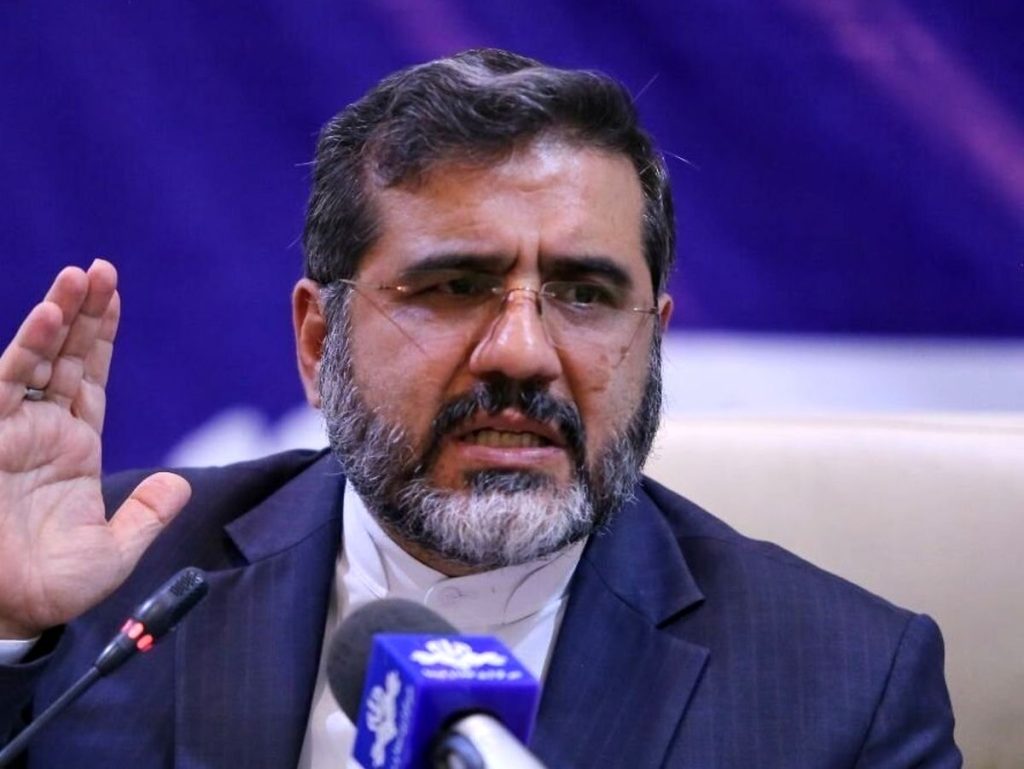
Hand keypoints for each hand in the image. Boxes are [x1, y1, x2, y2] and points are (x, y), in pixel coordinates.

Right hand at [0, 260, 190, 638]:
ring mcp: (13, 430)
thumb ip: (147, 515)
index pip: (90, 377)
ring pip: (36, 358)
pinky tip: (47, 318)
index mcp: (75, 446)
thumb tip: (178, 486)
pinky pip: (7, 383)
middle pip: (66, 356)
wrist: (7, 611)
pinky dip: (27, 348)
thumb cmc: (53, 587)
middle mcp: (42, 430)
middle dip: (83, 311)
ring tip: (80, 275)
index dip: (101, 336)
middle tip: (102, 268)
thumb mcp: (115, 551)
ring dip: (57, 315)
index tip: (114, 295)